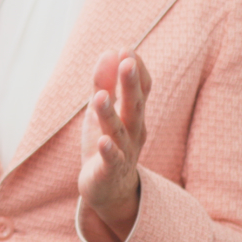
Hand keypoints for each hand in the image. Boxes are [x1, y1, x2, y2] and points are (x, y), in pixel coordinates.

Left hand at [79, 49, 151, 241]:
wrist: (110, 191)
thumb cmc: (107, 144)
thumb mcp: (103, 111)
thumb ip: (104, 83)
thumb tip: (109, 51)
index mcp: (134, 115)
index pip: (142, 90)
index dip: (137, 71)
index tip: (128, 49)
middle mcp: (133, 131)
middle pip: (134, 105)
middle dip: (131, 84)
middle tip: (128, 60)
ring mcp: (124, 152)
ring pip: (118, 131)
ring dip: (110, 113)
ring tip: (100, 96)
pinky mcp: (110, 171)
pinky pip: (111, 160)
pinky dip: (108, 151)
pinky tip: (102, 141)